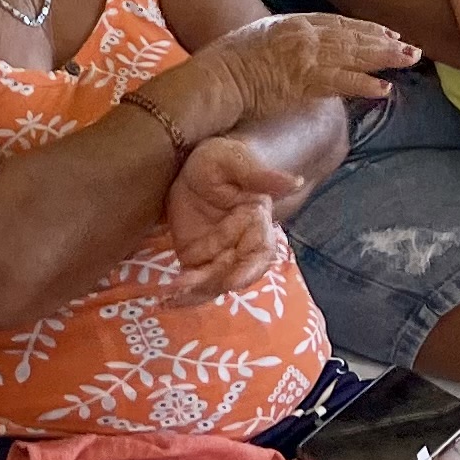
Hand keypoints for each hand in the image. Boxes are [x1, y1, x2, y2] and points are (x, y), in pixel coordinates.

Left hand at [162, 133, 294, 303]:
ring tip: (171, 296)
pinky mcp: (196, 260)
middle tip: (186, 286)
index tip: (232, 282)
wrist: (191, 165)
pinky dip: (182, 295)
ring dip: (195, 293)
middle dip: (212, 283)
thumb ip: (259, 174)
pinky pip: (193, 284)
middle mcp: (242, 245)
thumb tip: (295, 181)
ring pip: (214, 283)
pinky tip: (164, 301)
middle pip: (234, 273)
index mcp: (257, 222)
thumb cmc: (220, 158)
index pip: (260, 251)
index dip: (248, 269)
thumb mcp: (234, 159)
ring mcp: (219, 255)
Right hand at [177, 11, 415, 131]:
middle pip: (352, 36)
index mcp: (291, 22)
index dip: (364, 29)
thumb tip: (293, 47)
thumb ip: (281, 39)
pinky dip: (363, 85)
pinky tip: (383, 89)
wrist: (215, 80)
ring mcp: (305, 58)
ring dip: (383, 59)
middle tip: (409, 48)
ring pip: (353, 56)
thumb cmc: (226, 63)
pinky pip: (341, 83)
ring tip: (408, 60)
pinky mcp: (304, 82)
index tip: (385, 33)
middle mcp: (303, 35)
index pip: (337, 23)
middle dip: (383, 42)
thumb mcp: (256, 38)